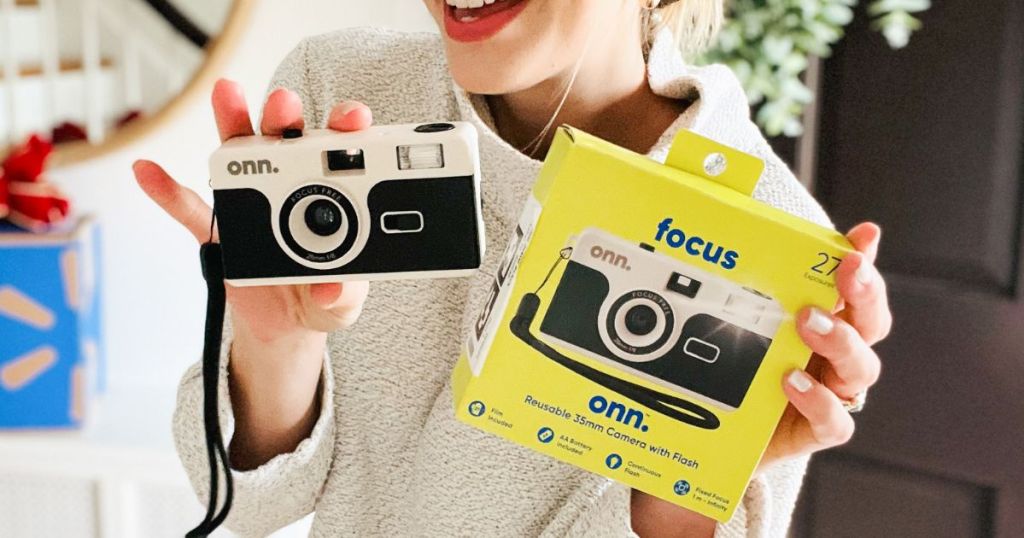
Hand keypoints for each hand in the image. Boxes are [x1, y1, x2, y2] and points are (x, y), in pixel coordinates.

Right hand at [133, 79, 373, 340]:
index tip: (352, 118)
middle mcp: (290, 188)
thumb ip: (343, 295)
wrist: (288, 327)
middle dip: (286, 118)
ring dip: (233, 124)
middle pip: (286, 141)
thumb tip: (329, 291)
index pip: (339, 155)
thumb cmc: (325, 298)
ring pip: (239, 158)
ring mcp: (250, 206)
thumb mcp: (343, 302)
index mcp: (331, 196)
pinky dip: (166, 190)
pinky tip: (148, 171)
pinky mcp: (218, 233)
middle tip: (285, 103)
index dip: (345, 129)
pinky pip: (188, 210)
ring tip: (226, 95)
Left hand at [760, 222, 890, 469]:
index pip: (858, 289)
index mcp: (827, 322)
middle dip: (864, 295)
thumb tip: (757, 232)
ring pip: (861, 368)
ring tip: (808, 323)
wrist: (718, 429)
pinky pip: (835, 421)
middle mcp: (836, 355)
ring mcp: (831, 393)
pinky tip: (792, 381)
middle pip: (871, 324)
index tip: (862, 240)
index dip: (864, 263)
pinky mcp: (815, 431)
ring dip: (841, 341)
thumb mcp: (743, 319)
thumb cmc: (738, 366)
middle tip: (846, 274)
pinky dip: (820, 401)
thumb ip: (759, 283)